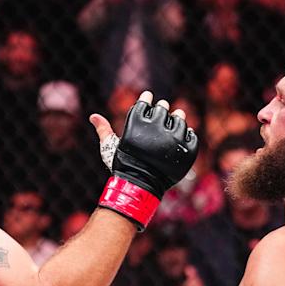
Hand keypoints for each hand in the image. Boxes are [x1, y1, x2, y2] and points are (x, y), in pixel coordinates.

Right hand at [92, 92, 198, 228]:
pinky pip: (191, 136)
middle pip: (163, 109)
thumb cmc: (122, 166)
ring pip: (180, 120)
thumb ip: (104, 130)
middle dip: (162, 108)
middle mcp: (156, 127)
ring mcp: (173, 139)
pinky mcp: (185, 150)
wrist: (139, 188)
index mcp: (137, 123)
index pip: (145, 102)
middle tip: (162, 109)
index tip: (148, 98)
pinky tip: (182, 136)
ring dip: (178, 118)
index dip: (146, 98)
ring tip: (176, 119)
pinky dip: (188, 135)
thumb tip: (93, 116)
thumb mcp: (110, 147)